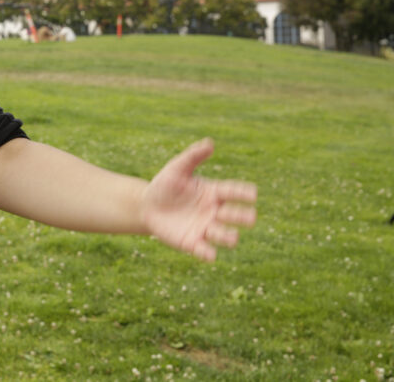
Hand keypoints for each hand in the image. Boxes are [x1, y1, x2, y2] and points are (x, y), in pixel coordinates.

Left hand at [140, 139, 256, 261]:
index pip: (234, 192)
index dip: (244, 193)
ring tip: (232, 237)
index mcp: (214, 192)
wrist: (147, 206)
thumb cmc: (165, 185)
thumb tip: (210, 143)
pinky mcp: (193, 243)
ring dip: (229, 237)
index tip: (253, 194)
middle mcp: (214, 212)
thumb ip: (192, 156)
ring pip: (224, 235)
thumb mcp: (176, 168)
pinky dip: (208, 254)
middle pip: (235, 215)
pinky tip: (209, 255)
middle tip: (250, 217)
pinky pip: (204, 251)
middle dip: (243, 217)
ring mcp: (205, 228)